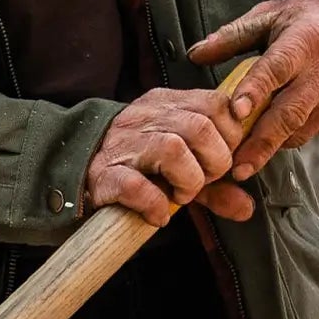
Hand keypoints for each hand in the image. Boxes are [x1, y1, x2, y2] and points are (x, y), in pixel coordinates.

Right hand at [82, 87, 256, 225]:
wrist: (72, 169)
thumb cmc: (135, 166)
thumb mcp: (180, 169)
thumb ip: (214, 185)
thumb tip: (246, 207)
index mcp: (167, 104)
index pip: (216, 104)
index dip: (230, 135)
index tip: (223, 160)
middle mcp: (146, 117)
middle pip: (199, 127)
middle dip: (214, 163)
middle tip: (203, 182)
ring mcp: (123, 144)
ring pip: (172, 149)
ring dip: (188, 180)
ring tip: (181, 196)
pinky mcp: (103, 174)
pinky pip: (136, 185)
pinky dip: (155, 204)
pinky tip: (158, 215)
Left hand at [188, 0, 318, 181]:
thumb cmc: (307, 20)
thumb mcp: (271, 16)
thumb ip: (233, 36)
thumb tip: (195, 55)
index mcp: (303, 41)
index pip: (277, 68)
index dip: (256, 91)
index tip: (236, 113)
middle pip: (291, 113)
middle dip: (262, 143)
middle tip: (236, 168)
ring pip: (301, 129)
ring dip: (271, 148)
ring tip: (242, 165)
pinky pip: (312, 133)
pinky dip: (287, 142)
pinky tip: (265, 148)